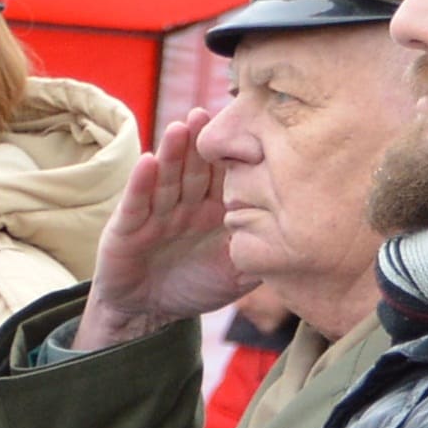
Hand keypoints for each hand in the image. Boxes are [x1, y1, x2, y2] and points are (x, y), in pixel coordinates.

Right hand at [71, 105, 245, 349]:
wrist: (149, 313)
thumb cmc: (194, 287)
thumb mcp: (235, 276)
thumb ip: (261, 256)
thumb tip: (300, 244)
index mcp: (214, 210)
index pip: (226, 176)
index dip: (235, 156)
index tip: (249, 130)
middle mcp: (186, 204)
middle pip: (195, 168)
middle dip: (200, 142)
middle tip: (208, 114)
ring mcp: (156, 212)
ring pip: (167, 178)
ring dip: (172, 153)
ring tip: (181, 127)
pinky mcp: (127, 227)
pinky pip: (137, 202)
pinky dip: (141, 183)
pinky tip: (147, 161)